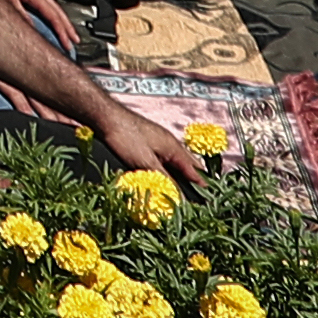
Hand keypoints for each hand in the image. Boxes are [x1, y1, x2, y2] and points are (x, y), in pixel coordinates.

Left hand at [85, 96, 202, 188]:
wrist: (106, 118)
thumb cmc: (126, 137)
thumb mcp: (146, 163)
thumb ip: (164, 180)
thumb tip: (179, 198)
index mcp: (174, 148)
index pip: (194, 170)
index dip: (202, 185)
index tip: (210, 199)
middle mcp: (170, 145)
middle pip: (188, 166)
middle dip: (195, 182)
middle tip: (201, 199)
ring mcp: (159, 144)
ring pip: (176, 164)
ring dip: (181, 178)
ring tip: (187, 194)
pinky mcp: (148, 146)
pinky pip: (165, 162)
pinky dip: (169, 173)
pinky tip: (165, 180)